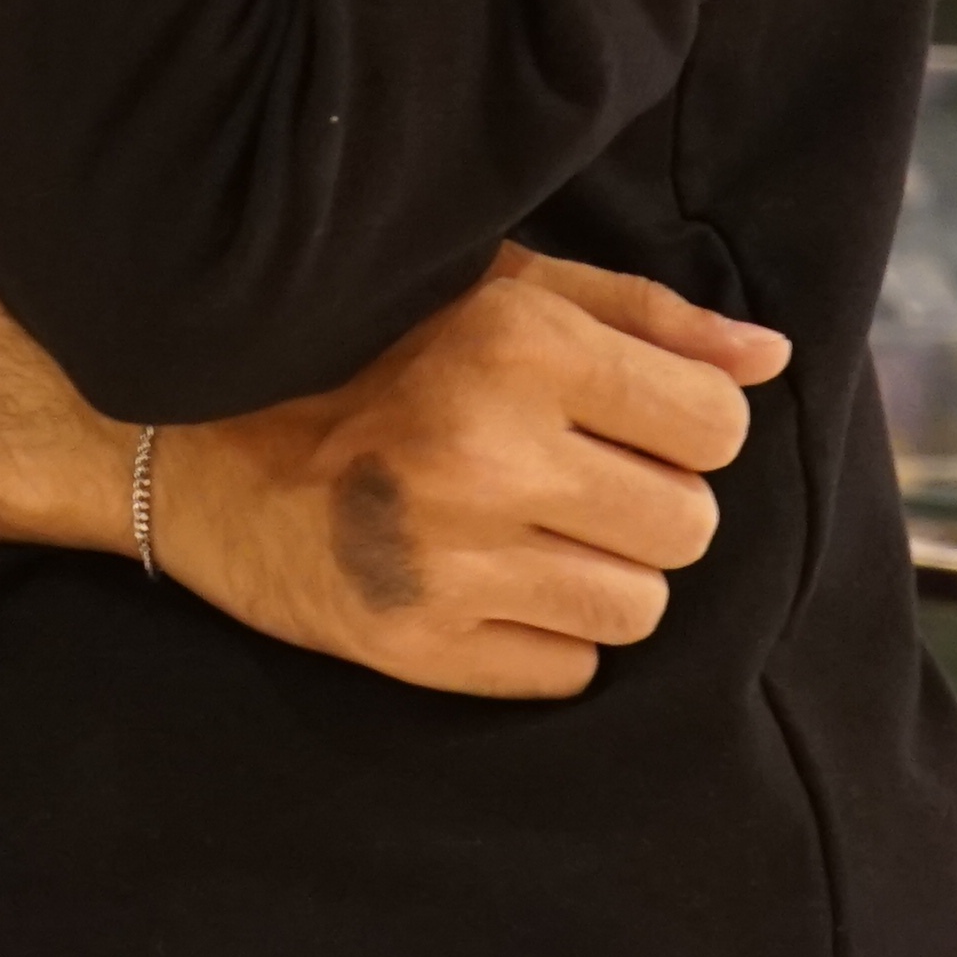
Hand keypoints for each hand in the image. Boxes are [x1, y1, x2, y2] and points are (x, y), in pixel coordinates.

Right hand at [144, 246, 785, 698]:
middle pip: (689, 525)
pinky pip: (569, 668)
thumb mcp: (494, 288)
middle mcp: (487, 450)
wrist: (187, 444)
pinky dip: (544, 635)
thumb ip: (640, 319)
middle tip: (569, 480)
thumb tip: (769, 359)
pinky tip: (482, 582)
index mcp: (515, 343)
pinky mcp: (417, 643)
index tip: (625, 422)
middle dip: (647, 506)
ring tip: (526, 532)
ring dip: (602, 576)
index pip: (715, 426)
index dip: (683, 428)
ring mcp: (450, 558)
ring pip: (639, 607)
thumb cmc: (358, 349)